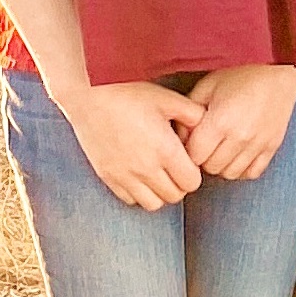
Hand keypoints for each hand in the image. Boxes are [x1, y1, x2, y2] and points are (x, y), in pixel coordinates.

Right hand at [54, 79, 206, 207]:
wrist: (88, 93)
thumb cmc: (130, 92)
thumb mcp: (168, 98)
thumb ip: (193, 115)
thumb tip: (207, 128)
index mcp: (165, 150)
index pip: (191, 183)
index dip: (193, 173)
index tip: (187, 160)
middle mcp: (145, 168)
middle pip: (174, 196)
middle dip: (179, 184)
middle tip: (175, 166)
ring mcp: (123, 175)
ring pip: (153, 203)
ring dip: (160, 192)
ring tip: (158, 172)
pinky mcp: (107, 176)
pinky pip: (129, 199)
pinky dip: (138, 192)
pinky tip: (139, 173)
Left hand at [182, 65, 295, 180]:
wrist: (278, 69)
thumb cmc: (240, 74)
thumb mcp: (207, 86)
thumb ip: (189, 113)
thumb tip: (180, 138)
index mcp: (220, 121)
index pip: (194, 156)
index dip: (188, 150)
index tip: (192, 140)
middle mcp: (240, 137)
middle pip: (211, 167)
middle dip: (204, 158)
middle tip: (205, 143)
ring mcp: (258, 144)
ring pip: (230, 173)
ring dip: (222, 165)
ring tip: (221, 149)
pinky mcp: (272, 146)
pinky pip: (252, 173)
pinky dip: (242, 168)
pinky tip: (237, 154)